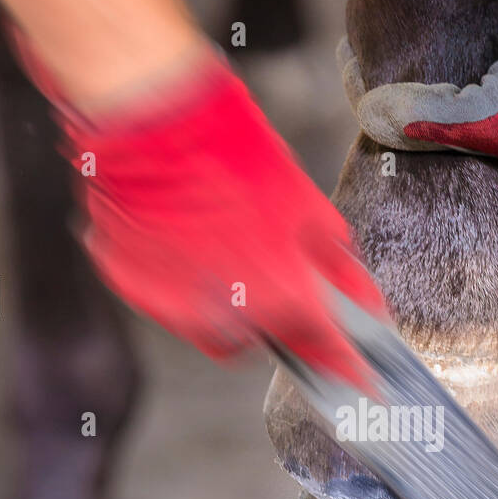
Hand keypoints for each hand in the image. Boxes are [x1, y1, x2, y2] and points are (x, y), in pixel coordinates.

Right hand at [28, 44, 386, 386]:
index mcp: (282, 294)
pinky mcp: (133, 289)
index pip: (328, 349)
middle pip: (269, 342)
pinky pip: (168, 304)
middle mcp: (229, 314)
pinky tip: (184, 243)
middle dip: (283, 320)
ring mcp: (173, 306)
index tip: (364, 381)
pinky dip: (182, 285)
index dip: (350, 366)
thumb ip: (335, 262)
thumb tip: (356, 293)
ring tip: (225, 252)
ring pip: (216, 331)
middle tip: (278, 277)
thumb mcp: (305, 202)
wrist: (152, 117)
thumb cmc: (230, 149)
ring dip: (232, 308)